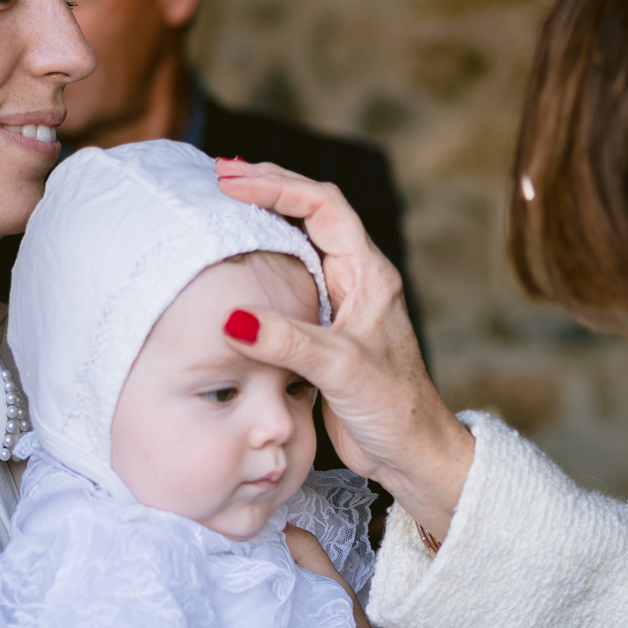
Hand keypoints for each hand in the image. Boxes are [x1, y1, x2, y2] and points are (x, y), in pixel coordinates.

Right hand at [215, 160, 473, 537]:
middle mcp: (356, 279)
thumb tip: (233, 318)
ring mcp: (339, 302)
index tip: (232, 182)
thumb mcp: (339, 371)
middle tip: (218, 176)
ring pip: (298, 242)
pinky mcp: (323, 329)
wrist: (410, 452)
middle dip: (267, 187)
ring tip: (220, 203)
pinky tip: (231, 263)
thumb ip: (288, 342)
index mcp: (370, 274)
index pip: (323, 207)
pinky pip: (288, 279)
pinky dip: (259, 262)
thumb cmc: (393, 408)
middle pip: (310, 211)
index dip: (279, 186)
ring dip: (262, 219)